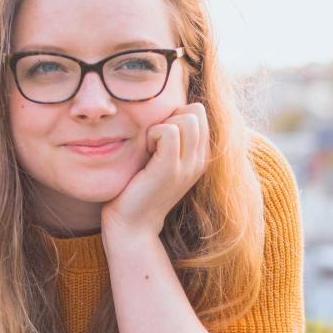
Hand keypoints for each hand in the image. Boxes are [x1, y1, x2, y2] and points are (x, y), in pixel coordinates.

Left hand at [101, 102, 210, 240]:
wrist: (132, 225)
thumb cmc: (138, 188)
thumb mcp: (159, 159)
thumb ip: (169, 136)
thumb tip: (166, 107)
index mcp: (200, 156)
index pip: (198, 112)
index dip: (175, 115)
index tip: (158, 138)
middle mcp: (200, 160)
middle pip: (196, 111)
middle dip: (170, 116)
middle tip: (152, 142)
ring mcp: (188, 165)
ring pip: (187, 117)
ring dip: (161, 126)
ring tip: (149, 148)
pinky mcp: (171, 169)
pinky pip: (169, 131)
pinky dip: (152, 134)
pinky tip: (144, 152)